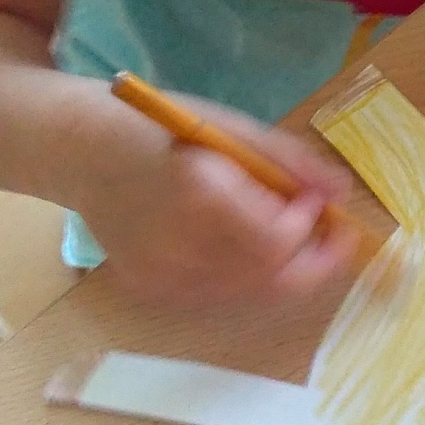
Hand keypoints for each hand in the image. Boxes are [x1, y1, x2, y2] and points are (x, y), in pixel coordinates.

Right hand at [73, 88, 363, 307]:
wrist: (83, 152)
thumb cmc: (163, 129)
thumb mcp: (232, 128)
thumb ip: (290, 161)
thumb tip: (341, 192)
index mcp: (197, 192)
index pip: (275, 242)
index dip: (310, 229)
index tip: (321, 204)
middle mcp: (176, 244)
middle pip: (268, 281)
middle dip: (312, 263)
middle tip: (333, 237)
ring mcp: (159, 276)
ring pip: (247, 294)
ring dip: (281, 270)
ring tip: (289, 235)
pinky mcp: (149, 291)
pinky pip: (217, 297)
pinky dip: (246, 278)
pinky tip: (246, 248)